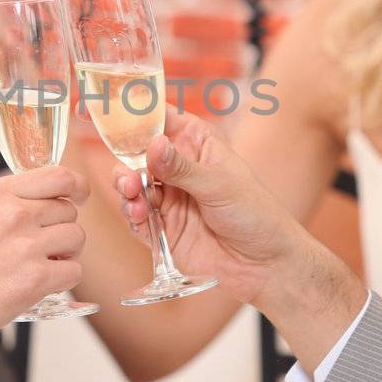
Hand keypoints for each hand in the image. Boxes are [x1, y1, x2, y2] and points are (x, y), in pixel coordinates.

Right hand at [0, 166, 88, 347]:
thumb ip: (11, 201)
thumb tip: (52, 197)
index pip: (59, 176)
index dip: (76, 188)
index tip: (78, 196)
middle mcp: (15, 213)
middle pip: (69, 211)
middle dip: (61, 228)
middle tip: (40, 246)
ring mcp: (26, 246)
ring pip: (76, 238)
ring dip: (66, 253)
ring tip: (39, 265)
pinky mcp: (35, 279)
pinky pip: (74, 271)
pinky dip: (63, 279)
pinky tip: (40, 283)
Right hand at [112, 114, 361, 321]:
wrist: (264, 265)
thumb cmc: (255, 214)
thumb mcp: (220, 185)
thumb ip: (182, 168)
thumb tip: (153, 145)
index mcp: (197, 144)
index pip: (162, 119)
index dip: (138, 116)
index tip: (117, 117)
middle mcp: (179, 168)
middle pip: (138, 153)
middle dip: (127, 160)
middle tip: (128, 175)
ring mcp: (169, 198)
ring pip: (133, 185)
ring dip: (127, 188)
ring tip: (134, 195)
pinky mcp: (163, 228)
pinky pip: (137, 217)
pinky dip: (133, 215)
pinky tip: (139, 215)